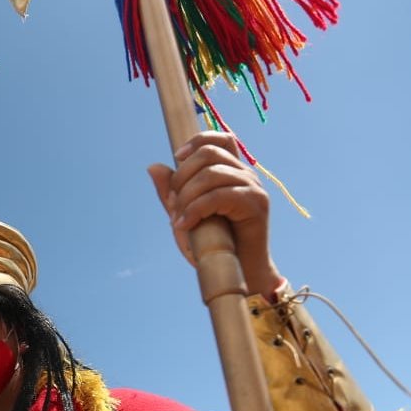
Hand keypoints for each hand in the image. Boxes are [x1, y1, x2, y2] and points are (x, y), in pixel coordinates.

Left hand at [147, 131, 281, 295]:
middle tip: (172, 206)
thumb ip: (172, 193)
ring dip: (186, 197)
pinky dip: (196, 209)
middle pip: (208, 153)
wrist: (241, 272)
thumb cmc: (214, 244)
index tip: (177, 158)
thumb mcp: (185, 215)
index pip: (219, 139)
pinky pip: (220, 195)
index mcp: (231, 171)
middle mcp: (244, 174)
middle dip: (181, 178)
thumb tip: (153, 166)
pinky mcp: (256, 204)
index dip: (196, 141)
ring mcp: (253, 187)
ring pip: (211, 174)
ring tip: (179, 221)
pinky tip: (186, 225)